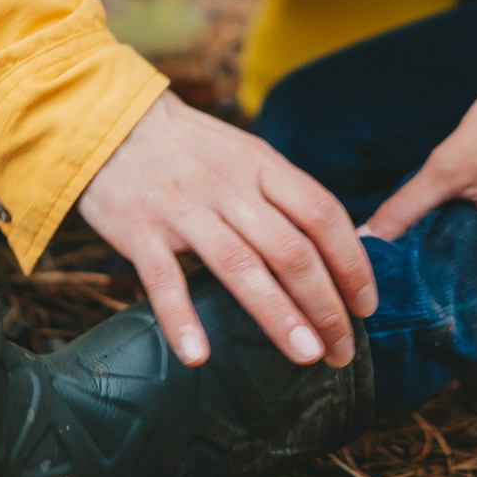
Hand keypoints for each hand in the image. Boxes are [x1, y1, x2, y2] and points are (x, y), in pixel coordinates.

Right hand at [76, 92, 377, 368]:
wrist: (111, 120)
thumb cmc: (190, 148)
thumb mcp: (246, 154)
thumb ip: (285, 194)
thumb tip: (340, 246)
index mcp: (262, 165)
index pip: (323, 214)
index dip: (352, 263)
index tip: (366, 305)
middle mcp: (229, 187)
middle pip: (291, 250)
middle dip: (325, 306)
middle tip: (342, 350)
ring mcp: (184, 209)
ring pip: (241, 268)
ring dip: (278, 317)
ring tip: (306, 356)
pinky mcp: (139, 231)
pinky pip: (164, 280)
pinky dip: (182, 320)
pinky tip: (199, 357)